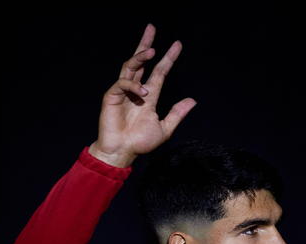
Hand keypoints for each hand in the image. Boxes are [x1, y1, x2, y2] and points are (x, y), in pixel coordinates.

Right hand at [88, 24, 195, 168]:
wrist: (122, 152)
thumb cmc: (140, 143)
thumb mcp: (164, 128)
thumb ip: (177, 114)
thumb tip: (192, 101)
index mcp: (148, 96)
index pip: (159, 72)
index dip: (168, 59)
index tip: (178, 45)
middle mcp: (136, 90)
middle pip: (140, 61)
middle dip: (145, 44)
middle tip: (151, 28)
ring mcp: (123, 92)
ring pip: (130, 66)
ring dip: (140, 56)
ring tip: (152, 50)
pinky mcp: (112, 96)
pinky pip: (123, 83)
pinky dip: (133, 85)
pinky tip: (143, 93)